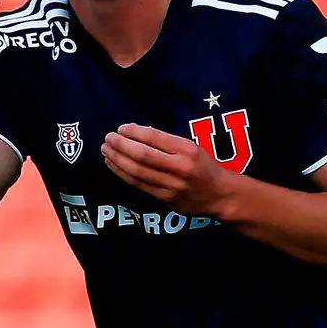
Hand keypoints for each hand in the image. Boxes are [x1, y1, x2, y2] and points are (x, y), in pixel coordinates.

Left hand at [101, 124, 232, 216]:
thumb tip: (137, 133)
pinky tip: (114, 165)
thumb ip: (168, 143)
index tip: (122, 128)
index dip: (135, 132)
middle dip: (122, 146)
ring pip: (138, 172)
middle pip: (143, 156)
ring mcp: (172, 186)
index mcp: (188, 150)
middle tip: (108, 138)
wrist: (220, 195)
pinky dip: (123, 174)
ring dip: (118, 160)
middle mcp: (180, 168)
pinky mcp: (166, 199)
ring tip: (106, 150)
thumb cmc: (204, 166)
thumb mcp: (193, 147)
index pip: (156, 138)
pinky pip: (139, 185)